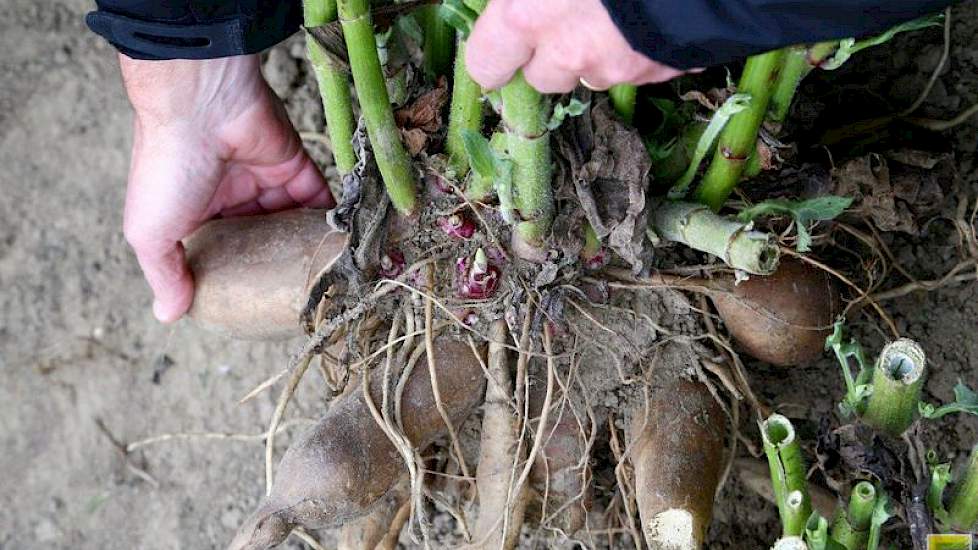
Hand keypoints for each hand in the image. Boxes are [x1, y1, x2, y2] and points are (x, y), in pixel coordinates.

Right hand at [119, 54, 333, 322]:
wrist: (202, 104)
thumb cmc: (168, 168)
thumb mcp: (150, 231)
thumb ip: (164, 274)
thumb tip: (168, 315)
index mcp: (192, 213)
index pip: (216, 252)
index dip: (230, 277)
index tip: (247, 307)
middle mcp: (230, 197)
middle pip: (259, 240)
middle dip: (273, 266)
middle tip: (292, 300)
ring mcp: (265, 181)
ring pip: (290, 223)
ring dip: (304, 248)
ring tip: (322, 283)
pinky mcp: (295, 166)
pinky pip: (317, 199)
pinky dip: (327, 222)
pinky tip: (337, 251)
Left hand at [465, 0, 685, 92]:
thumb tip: (514, 0)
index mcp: (528, 17)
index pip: (485, 63)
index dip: (489, 54)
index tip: (498, 39)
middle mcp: (568, 55)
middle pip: (540, 77)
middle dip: (545, 55)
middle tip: (560, 16)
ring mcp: (617, 69)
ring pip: (590, 73)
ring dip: (592, 51)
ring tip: (609, 10)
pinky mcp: (659, 71)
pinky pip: (634, 65)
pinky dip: (633, 46)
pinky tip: (645, 13)